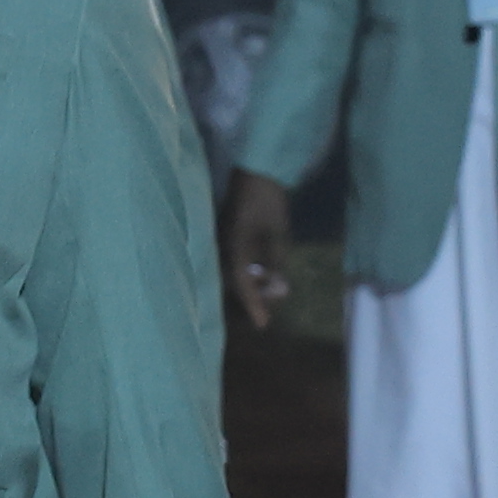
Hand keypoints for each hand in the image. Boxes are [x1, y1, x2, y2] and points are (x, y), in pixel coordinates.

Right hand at [220, 171, 296, 335]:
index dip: (254, 305)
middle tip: (266, 310)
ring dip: (246, 287)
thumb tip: (278, 289)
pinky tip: (255, 278)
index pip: (243, 284)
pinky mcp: (221, 238)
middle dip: (250, 298)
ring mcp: (218, 243)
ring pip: (229, 275)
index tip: (263, 325)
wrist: (257, 173)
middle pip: (232, 283)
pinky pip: (229, 264)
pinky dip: (242, 275)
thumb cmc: (269, 202)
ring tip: (265, 293)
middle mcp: (220, 248)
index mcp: (233, 246)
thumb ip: (276, 263)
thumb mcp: (278, 235)